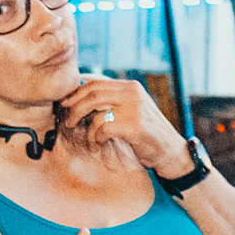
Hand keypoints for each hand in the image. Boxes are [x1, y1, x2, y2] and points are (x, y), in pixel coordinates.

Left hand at [59, 76, 191, 174]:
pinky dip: (96, 139)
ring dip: (88, 130)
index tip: (64, 104)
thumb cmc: (145, 132)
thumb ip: (112, 100)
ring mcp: (134, 108)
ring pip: (96, 113)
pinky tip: (99, 146)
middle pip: (92, 95)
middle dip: (75, 109)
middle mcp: (132, 93)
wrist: (169, 151)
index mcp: (130, 87)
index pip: (95, 83)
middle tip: (68, 122)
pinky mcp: (134, 125)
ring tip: (90, 141)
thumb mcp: (131, 109)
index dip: (76, 93)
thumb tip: (81, 93)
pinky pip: (103, 129)